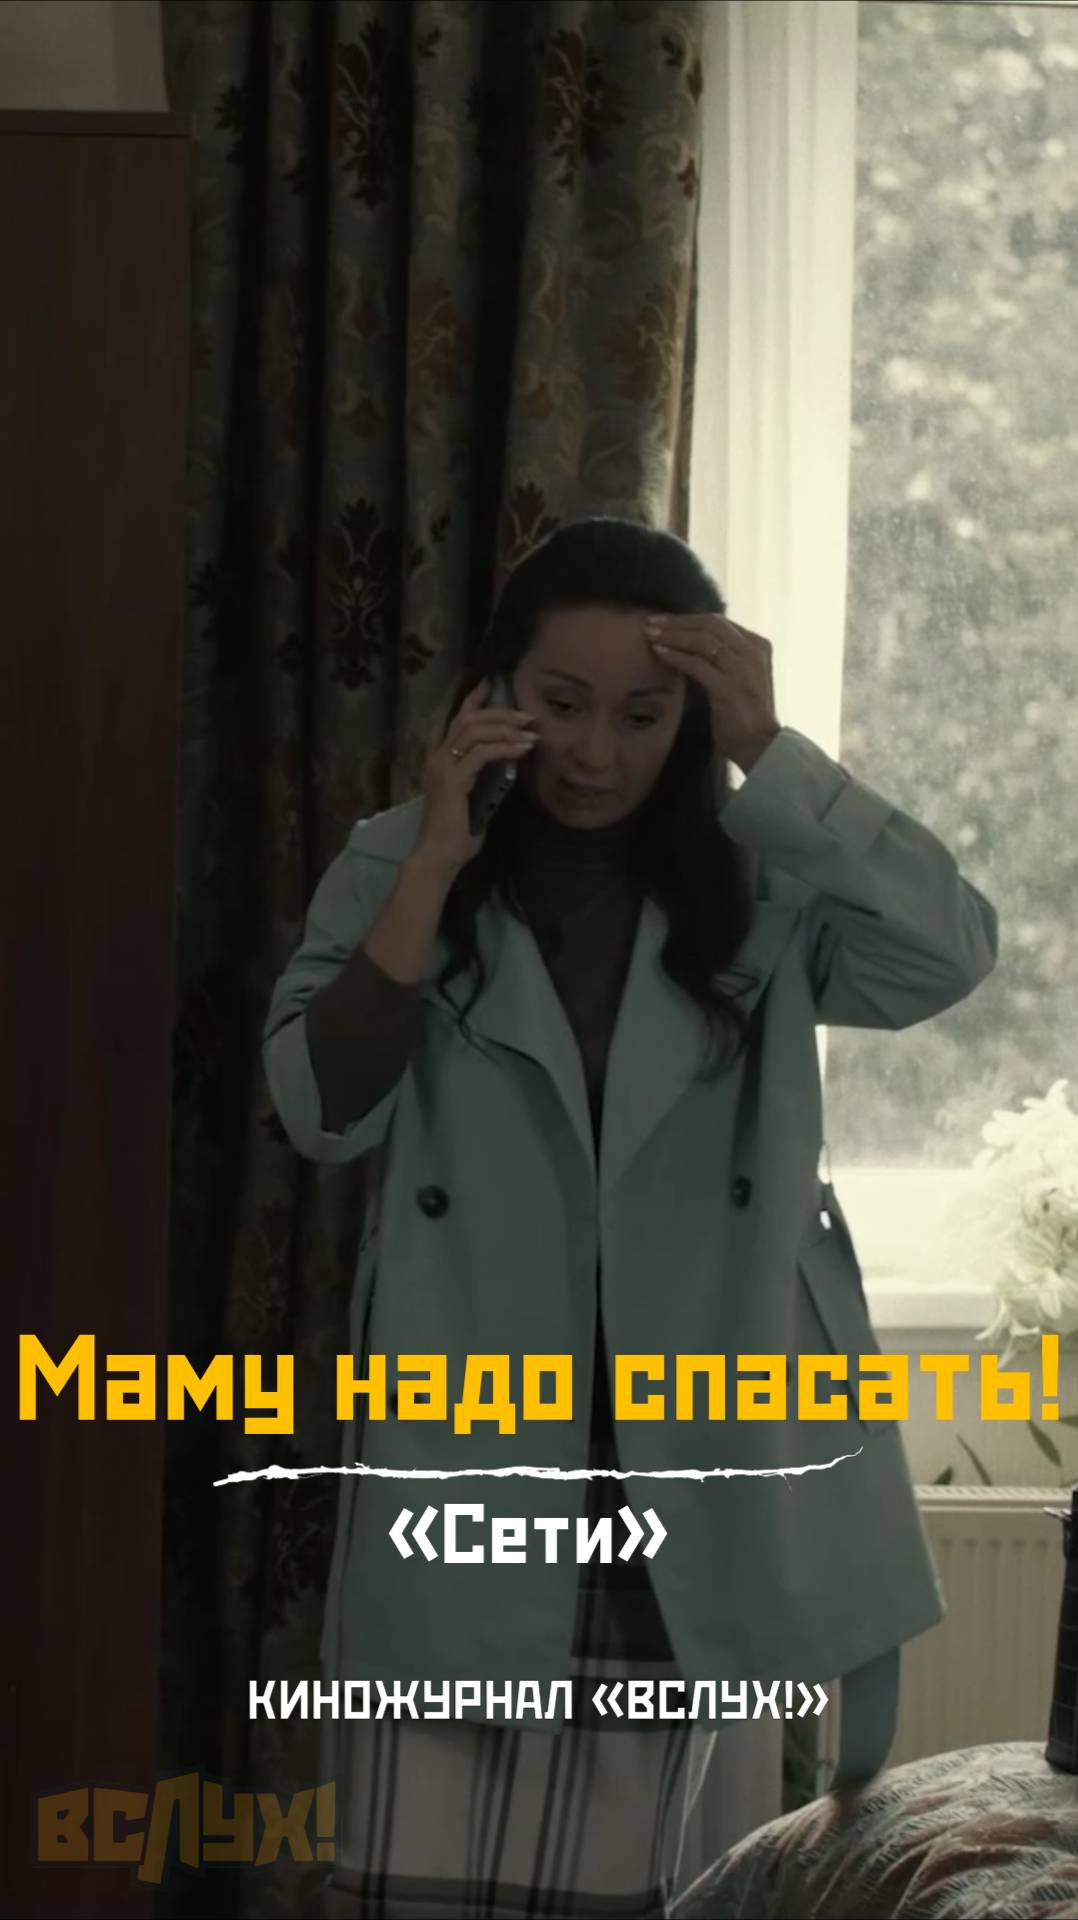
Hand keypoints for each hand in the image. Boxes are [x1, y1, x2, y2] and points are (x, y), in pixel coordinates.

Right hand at [412, 678, 538, 873]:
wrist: (439, 855)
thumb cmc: (457, 832)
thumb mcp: (474, 796)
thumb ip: (484, 776)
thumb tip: (507, 761)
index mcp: (440, 758)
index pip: (457, 719)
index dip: (475, 698)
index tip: (494, 684)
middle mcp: (437, 756)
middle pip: (469, 718)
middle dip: (500, 712)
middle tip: (527, 716)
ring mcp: (443, 766)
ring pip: (475, 730)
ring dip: (506, 727)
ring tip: (530, 731)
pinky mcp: (454, 779)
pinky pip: (483, 753)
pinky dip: (505, 748)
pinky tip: (523, 749)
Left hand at [643, 612, 780, 771]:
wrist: (761, 745)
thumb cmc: (745, 714)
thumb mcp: (740, 676)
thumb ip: (725, 658)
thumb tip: (691, 642)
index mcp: (758, 646)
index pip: (719, 622)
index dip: (687, 618)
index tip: (663, 620)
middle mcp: (752, 652)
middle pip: (709, 625)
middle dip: (677, 622)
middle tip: (651, 622)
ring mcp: (742, 670)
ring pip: (702, 640)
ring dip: (672, 635)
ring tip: (650, 635)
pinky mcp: (728, 688)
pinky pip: (697, 664)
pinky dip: (676, 656)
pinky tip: (659, 652)